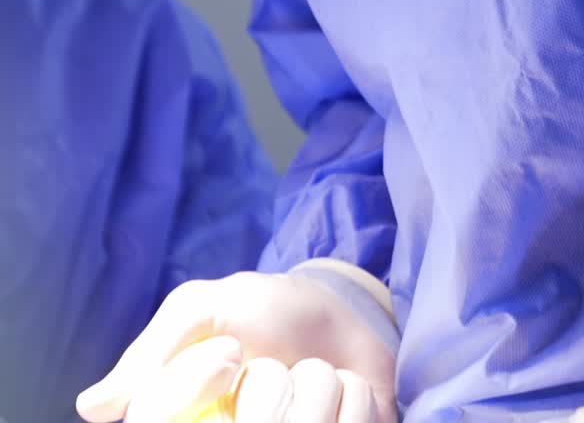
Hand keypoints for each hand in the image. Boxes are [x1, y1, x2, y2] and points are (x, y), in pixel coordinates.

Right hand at [76, 269, 396, 422]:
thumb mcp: (209, 306)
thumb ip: (158, 345)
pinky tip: (349, 385)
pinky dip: (355, 402)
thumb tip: (95, 407)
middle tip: (272, 363)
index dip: (189, 391)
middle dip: (263, 393)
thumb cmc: (265, 310)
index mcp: (186, 421)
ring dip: (313, 392)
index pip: (159, 418)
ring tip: (317, 372)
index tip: (228, 353)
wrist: (345, 311)